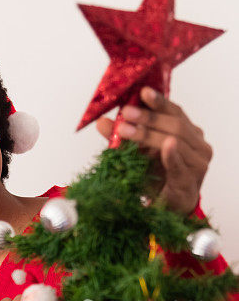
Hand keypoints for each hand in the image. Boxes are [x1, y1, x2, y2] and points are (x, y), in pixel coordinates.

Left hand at [96, 86, 211, 215]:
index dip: (159, 101)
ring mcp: (198, 163)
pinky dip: (172, 155)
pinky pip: (181, 165)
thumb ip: (123, 137)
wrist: (168, 207)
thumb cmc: (157, 177)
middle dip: (148, 118)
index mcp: (190, 133)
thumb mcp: (138, 153)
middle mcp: (199, 145)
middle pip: (175, 124)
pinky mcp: (190, 181)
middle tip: (126, 114)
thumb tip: (101, 122)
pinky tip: (167, 145)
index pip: (176, 112)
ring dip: (149, 134)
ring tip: (126, 130)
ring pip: (176, 140)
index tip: (142, 92)